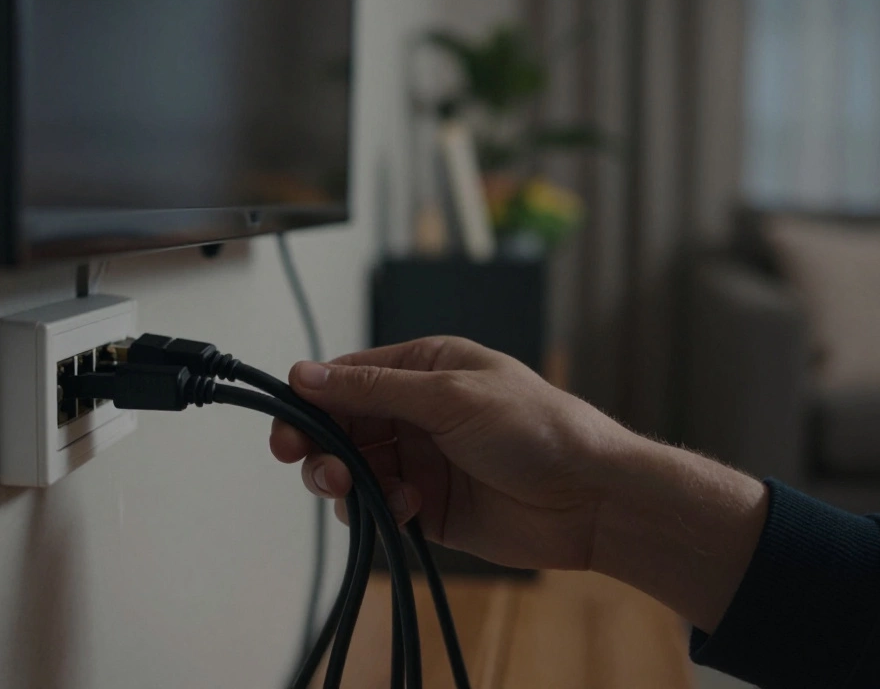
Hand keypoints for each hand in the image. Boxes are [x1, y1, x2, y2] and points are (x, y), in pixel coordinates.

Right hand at [270, 336, 634, 570]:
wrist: (592, 498)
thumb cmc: (538, 429)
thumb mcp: (450, 396)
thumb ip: (373, 390)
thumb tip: (306, 375)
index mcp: (422, 370)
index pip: (345, 379)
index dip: (309, 402)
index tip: (286, 430)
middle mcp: (415, 413)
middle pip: (339, 427)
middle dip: (320, 448)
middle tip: (314, 467)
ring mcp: (420, 461)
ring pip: (352, 471)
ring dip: (344, 481)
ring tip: (354, 491)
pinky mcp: (427, 507)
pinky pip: (378, 507)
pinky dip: (378, 510)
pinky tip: (407, 509)